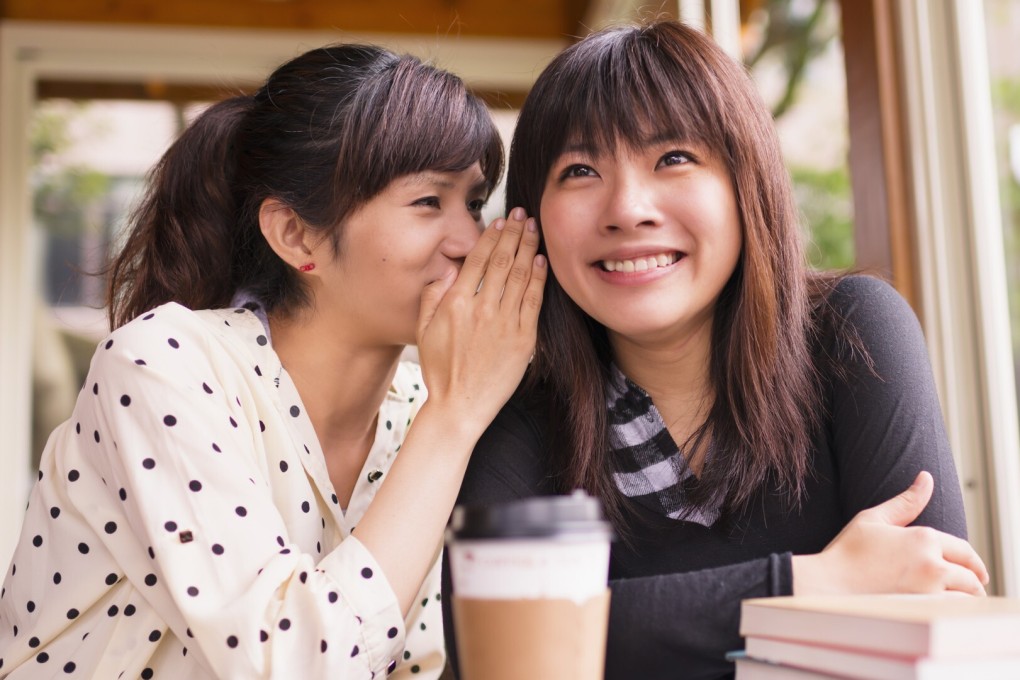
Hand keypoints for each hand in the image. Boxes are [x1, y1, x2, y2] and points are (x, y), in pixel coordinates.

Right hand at [415, 207, 545, 436]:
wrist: (459, 407)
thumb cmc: (440, 370)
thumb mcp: (423, 330)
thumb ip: (433, 295)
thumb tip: (447, 268)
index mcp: (455, 305)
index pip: (477, 260)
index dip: (491, 237)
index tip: (500, 222)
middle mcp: (481, 310)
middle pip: (501, 261)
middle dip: (514, 234)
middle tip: (522, 214)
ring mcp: (504, 324)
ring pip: (520, 276)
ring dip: (529, 248)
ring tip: (534, 229)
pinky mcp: (523, 340)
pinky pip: (533, 301)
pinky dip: (538, 278)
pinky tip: (541, 261)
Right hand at [792, 471, 988, 595]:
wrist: (829, 585)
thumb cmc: (847, 552)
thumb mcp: (874, 519)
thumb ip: (906, 501)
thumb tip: (926, 477)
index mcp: (923, 538)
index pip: (964, 550)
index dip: (973, 562)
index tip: (975, 570)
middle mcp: (932, 563)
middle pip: (971, 576)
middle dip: (974, 581)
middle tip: (970, 587)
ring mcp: (929, 590)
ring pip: (969, 596)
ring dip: (968, 597)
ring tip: (959, 599)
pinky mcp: (924, 611)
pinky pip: (956, 612)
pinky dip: (958, 611)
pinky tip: (946, 610)